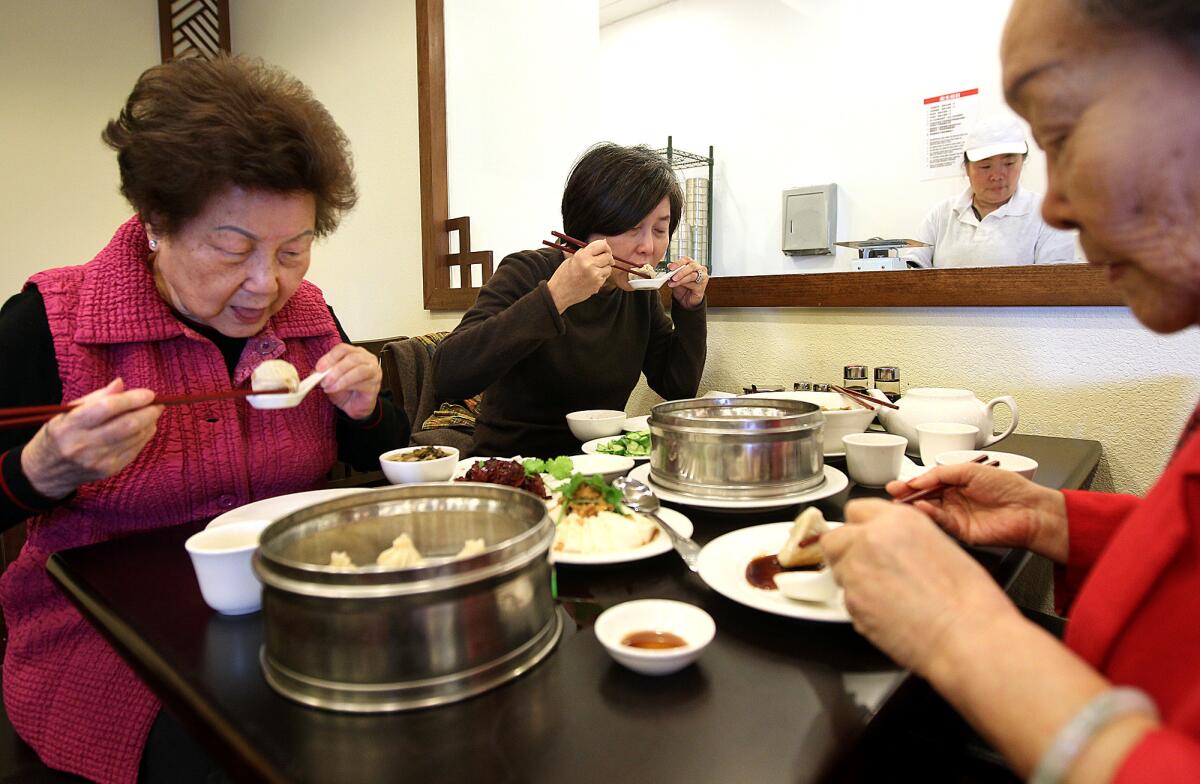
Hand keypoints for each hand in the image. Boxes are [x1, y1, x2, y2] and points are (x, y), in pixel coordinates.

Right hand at [20, 379, 162, 499]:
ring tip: (152, 414)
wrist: (48, 470)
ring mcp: (98, 460)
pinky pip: (134, 450)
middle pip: (127, 425)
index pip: (107, 408)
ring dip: (149, 424)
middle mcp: (84, 444)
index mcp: (70, 425)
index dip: (132, 399)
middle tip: (158, 404)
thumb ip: (96, 397)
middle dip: (148, 412)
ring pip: (134, 438)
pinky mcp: (109, 470)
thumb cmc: (61, 433)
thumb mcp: (68, 411)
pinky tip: (145, 428)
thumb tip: (121, 383)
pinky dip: (144, 437)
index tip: (149, 393)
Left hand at [316, 344, 381, 419]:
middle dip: (336, 369)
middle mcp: (367, 360)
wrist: (355, 406)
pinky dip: (347, 386)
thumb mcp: (331, 379)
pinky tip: (338, 390)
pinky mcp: (375, 385)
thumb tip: (316, 372)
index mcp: (355, 353)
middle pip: (352, 358)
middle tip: (324, 379)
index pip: (344, 349)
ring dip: (341, 378)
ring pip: (359, 370)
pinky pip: (363, 383)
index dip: (330, 357)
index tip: (319, 367)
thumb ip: (325, 373)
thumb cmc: (345, 390)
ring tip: (330, 386)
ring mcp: (373, 372)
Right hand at [546, 240, 612, 311]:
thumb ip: (586, 251)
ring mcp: (595, 275)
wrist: (559, 293)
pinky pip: (605, 277)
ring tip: (594, 270)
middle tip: (603, 259)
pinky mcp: (597, 284)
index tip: (605, 249)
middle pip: (608, 256)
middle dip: (607, 257)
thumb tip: (603, 243)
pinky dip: (601, 276)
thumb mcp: (572, 258)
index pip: (602, 245)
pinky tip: (592, 278)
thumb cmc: (563, 275)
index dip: (605, 246)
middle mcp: (590, 264)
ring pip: (609, 268)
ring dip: (604, 268)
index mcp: (582, 256)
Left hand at [666, 257, 706, 308]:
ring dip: (681, 279)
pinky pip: (693, 284)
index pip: (686, 260)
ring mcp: (703, 276)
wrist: (686, 300)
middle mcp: (699, 268)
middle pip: (691, 266)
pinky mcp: (702, 285)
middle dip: (680, 271)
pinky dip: (684, 285)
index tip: (670, 267)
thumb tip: (669, 266)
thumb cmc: (683, 287)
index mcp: (692, 264)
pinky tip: (678, 286)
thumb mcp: (676, 278)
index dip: (678, 263)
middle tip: (672, 276)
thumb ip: (674, 272)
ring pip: (692, 275)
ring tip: (673, 282)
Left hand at [822, 499, 1019, 674]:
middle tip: (869, 569)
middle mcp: (871, 539)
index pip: (856, 510)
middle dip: (846, 552)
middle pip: (835, 539)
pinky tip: (887, 612)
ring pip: (837, 569)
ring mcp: (856, 570)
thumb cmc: (967, 600)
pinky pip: (845, 599)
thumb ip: (902, 537)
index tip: (863, 538)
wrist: (966, 637)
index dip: (860, 528)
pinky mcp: (851, 602)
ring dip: (853, 578)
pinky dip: (860, 604)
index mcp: (898, 520)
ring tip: (886, 595)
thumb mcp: (939, 544)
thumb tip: (889, 543)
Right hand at [885, 463, 1068, 562]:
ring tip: (901, 501)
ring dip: (915, 506)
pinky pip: (941, 523)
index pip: (928, 483)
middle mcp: (955, 501)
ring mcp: (957, 517)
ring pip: (929, 511)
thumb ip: (941, 473)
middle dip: (907, 496)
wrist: (1029, 510)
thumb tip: (919, 478)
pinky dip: (930, 515)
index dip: (912, 483)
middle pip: (924, 498)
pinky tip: (921, 508)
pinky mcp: (961, 532)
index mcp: (957, 484)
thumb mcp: (970, 470)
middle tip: (892, 493)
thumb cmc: (1009, 487)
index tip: (897, 484)